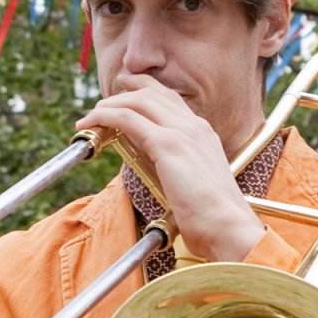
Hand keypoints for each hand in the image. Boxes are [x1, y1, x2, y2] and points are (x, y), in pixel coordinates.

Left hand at [77, 73, 262, 262]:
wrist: (227, 226)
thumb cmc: (213, 217)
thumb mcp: (195, 183)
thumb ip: (176, 167)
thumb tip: (152, 164)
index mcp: (204, 134)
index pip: (171, 99)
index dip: (146, 91)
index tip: (126, 93)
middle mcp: (195, 126)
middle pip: (153, 93)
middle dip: (123, 93)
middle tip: (101, 103)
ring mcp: (183, 132)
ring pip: (138, 101)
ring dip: (109, 105)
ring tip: (90, 118)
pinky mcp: (168, 144)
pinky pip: (128, 119)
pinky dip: (106, 116)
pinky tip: (92, 123)